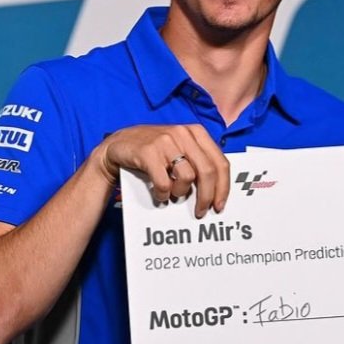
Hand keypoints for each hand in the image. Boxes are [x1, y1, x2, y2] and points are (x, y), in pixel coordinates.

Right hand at [96, 124, 229, 217]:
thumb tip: (216, 190)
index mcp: (196, 132)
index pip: (220, 162)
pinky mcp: (148, 152)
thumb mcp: (180, 148)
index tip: (219, 205)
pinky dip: (163, 194)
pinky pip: (164, 182)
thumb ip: (198, 161)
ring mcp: (166, 141)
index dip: (223, 187)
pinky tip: (159, 194)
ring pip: (187, 177)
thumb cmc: (154, 150)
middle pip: (207, 171)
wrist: (119, 143)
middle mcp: (183, 133)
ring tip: (173, 194)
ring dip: (180, 192)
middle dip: (206, 196)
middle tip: (201, 211)